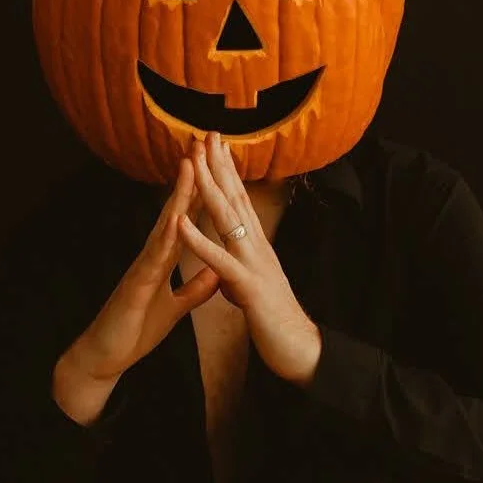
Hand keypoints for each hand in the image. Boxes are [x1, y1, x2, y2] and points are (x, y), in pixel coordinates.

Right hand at [54, 154, 219, 394]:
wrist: (106, 357)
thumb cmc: (135, 331)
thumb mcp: (175, 308)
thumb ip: (194, 289)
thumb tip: (216, 271)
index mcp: (162, 261)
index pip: (185, 221)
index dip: (200, 194)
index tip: (213, 165)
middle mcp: (151, 257)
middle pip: (173, 212)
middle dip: (188, 180)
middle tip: (200, 145)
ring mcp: (141, 269)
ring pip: (163, 227)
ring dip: (177, 197)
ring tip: (190, 166)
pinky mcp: (134, 286)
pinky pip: (152, 259)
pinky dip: (165, 237)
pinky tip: (175, 218)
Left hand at [178, 131, 323, 386]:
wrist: (300, 350)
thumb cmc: (277, 322)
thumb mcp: (255, 289)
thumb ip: (242, 274)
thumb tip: (230, 268)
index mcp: (256, 247)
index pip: (239, 201)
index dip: (226, 172)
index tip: (214, 145)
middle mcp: (258, 247)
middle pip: (235, 199)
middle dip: (218, 165)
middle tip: (205, 132)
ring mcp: (254, 264)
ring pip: (228, 220)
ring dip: (208, 189)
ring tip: (192, 162)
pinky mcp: (249, 287)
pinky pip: (220, 260)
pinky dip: (199, 240)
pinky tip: (182, 221)